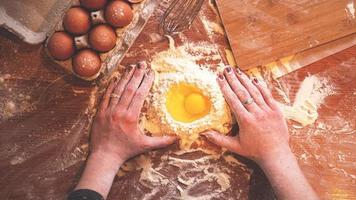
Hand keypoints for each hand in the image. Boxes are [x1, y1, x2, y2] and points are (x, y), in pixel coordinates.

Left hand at [74, 62, 176, 198]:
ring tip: (131, 66)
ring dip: (125, 77)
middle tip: (142, 63)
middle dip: (137, 74)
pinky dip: (111, 86)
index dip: (146, 82)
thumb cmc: (126, 151)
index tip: (151, 73)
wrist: (104, 156)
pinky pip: (105, 95)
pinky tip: (116, 78)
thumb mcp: (145, 145)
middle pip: (129, 88)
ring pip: (117, 89)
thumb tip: (176, 138)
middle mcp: (119, 111)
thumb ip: (161, 141)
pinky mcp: (99, 112)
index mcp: (131, 117)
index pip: (140, 94)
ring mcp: (108, 111)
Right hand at [202, 67, 317, 199]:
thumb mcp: (234, 146)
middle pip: (243, 93)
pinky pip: (268, 95)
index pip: (233, 100)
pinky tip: (254, 79)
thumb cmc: (254, 151)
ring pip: (255, 92)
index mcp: (245, 121)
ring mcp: (268, 111)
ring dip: (245, 80)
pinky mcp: (277, 111)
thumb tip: (204, 133)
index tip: (219, 79)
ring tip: (237, 71)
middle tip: (226, 69)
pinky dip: (261, 86)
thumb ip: (219, 139)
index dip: (225, 88)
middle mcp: (257, 113)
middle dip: (233, 80)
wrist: (276, 155)